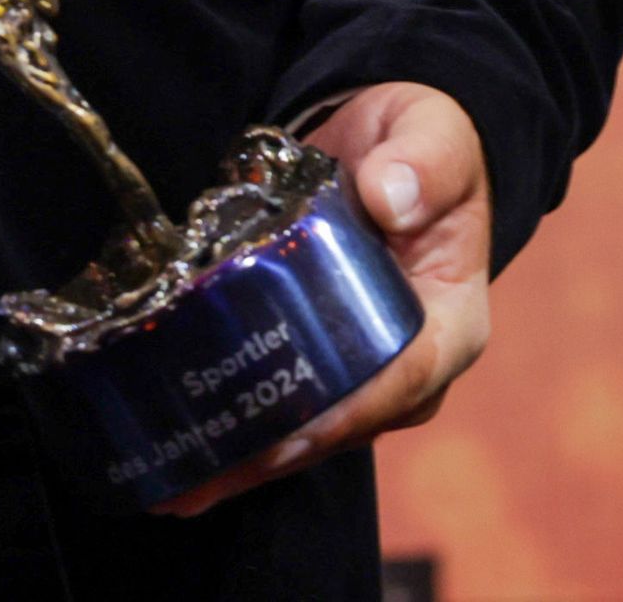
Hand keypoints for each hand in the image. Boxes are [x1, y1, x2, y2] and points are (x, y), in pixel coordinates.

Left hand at [155, 82, 493, 517]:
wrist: (390, 146)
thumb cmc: (423, 142)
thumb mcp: (433, 135)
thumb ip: (423, 160)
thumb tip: (391, 194)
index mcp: (449, 322)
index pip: (404, 379)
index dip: (345, 414)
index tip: (286, 437)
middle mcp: (408, 365)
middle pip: (343, 424)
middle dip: (272, 456)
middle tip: (199, 481)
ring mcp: (360, 371)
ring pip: (306, 431)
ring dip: (242, 461)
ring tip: (173, 488)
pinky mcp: (318, 360)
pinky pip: (281, 406)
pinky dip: (232, 432)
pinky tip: (176, 456)